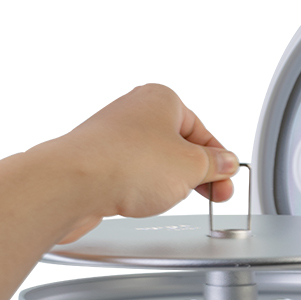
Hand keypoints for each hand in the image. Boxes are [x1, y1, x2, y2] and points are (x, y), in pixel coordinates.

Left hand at [49, 84, 238, 242]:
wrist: (73, 184)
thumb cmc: (127, 164)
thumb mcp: (191, 167)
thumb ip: (214, 165)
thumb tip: (226, 162)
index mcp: (162, 99)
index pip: (203, 131)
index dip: (218, 159)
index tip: (227, 179)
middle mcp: (136, 112)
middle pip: (180, 146)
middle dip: (197, 173)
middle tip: (212, 195)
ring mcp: (115, 136)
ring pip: (156, 161)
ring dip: (169, 181)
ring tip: (170, 196)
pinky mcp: (99, 161)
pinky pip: (133, 174)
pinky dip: (144, 188)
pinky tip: (143, 200)